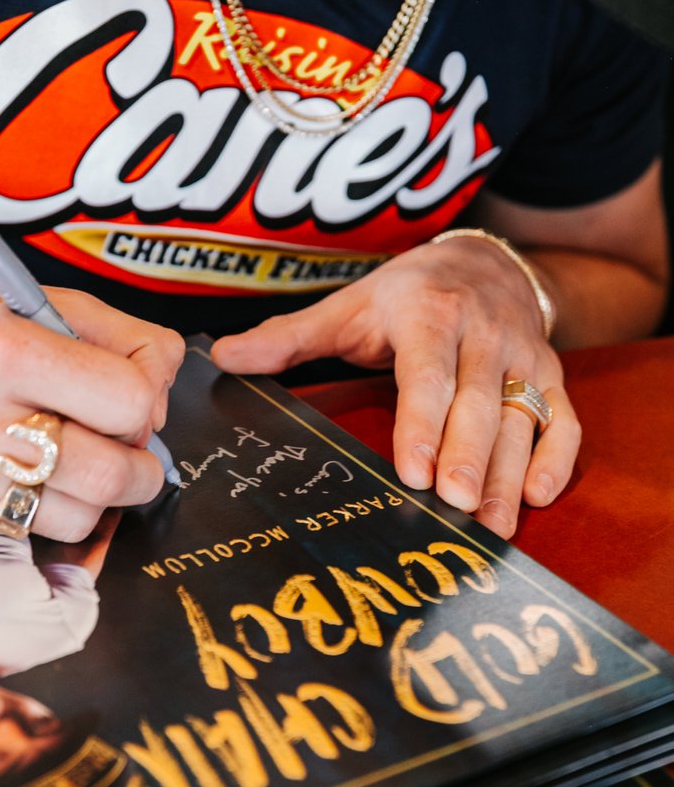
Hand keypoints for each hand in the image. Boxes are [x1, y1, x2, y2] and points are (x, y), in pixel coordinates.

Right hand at [0, 264, 183, 539]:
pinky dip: (49, 502)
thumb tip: (163, 387)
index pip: (128, 401)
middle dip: (145, 468)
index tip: (138, 392)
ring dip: (100, 495)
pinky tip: (36, 465)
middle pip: (110, 477)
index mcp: (7, 351)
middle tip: (135, 449)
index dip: (149, 397)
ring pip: (76, 519)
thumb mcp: (36, 296)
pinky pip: (27, 524)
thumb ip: (119, 334)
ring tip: (86, 458)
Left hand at [211, 237, 580, 538]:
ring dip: (509, 472)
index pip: (428, 373)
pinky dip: (557, 456)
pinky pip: (564, 417)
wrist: (483, 261)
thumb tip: (222, 357)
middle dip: (469, 457)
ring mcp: (523, 355)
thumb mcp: (349, 306)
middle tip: (456, 508)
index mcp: (427, 314)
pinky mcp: (551, 373)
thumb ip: (290, 336)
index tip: (413, 470)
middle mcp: (482, 333)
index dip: (423, 422)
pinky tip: (539, 496)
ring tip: (493, 525)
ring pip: (522, 416)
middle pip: (478, 401)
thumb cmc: (408, 294)